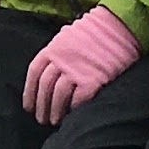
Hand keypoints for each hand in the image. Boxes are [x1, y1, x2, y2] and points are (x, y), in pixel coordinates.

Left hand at [23, 6, 141, 125]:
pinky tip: (73, 114)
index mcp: (53, 48)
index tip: (29, 107)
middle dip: (42, 106)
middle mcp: (61, 59)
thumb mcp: (69, 36)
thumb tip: (47, 72)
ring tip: (55, 122)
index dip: (29, 93)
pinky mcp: (93, 79)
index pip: (35, 74)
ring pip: (59, 96)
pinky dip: (74, 109)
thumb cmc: (95, 33)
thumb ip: (57, 52)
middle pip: (45, 88)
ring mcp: (77, 69)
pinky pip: (78, 99)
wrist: (119, 25)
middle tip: (42, 119)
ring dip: (55, 112)